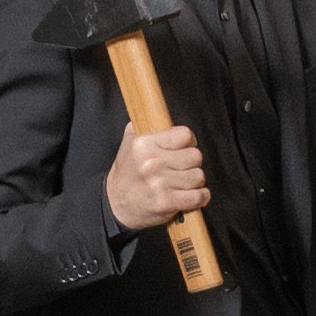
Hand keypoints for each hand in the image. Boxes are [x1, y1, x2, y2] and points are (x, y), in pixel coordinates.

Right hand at [104, 111, 215, 238]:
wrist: (116, 205)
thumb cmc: (127, 174)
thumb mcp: (129, 143)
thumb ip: (144, 126)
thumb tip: (158, 110)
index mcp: (144, 144)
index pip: (185, 135)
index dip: (188, 142)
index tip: (183, 148)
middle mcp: (152, 162)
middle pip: (195, 156)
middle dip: (191, 163)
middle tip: (179, 168)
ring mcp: (159, 184)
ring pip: (198, 176)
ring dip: (193, 181)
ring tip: (181, 183)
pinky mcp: (166, 202)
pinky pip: (198, 196)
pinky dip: (200, 197)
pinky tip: (190, 195)